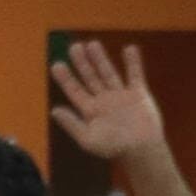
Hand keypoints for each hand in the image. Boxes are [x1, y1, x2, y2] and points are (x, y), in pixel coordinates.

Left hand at [48, 33, 166, 170]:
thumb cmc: (114, 148)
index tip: (57, 65)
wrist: (141, 151)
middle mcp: (104, 100)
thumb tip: (54, 110)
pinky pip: (134, 75)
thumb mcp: (88, 139)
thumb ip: (72, 124)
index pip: (75, 91)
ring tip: (92, 43)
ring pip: (108, 73)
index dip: (66, 79)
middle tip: (74, 47)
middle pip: (90, 77)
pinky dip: (133, 63)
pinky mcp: (138, 94)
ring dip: (101, 59)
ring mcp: (121, 96)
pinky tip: (129, 49)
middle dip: (82, 63)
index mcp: (90, 111)